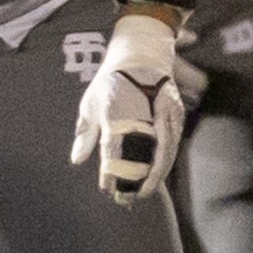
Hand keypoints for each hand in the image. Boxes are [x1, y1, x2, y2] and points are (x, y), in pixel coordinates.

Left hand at [70, 13, 184, 203]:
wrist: (141, 53)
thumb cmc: (111, 82)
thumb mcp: (91, 103)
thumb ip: (85, 133)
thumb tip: (76, 159)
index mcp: (119, 106)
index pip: (115, 144)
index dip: (112, 169)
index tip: (106, 187)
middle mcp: (145, 109)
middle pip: (145, 151)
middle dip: (138, 178)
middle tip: (128, 200)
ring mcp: (164, 111)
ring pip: (163, 150)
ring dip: (155, 174)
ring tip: (143, 193)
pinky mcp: (176, 114)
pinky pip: (172, 143)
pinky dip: (165, 162)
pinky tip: (157, 176)